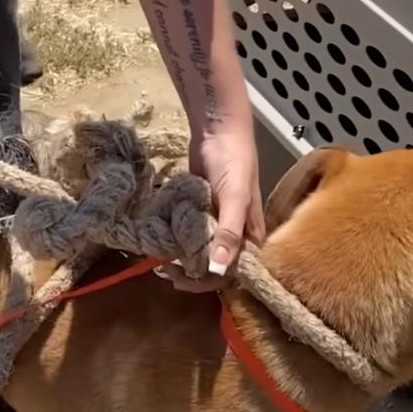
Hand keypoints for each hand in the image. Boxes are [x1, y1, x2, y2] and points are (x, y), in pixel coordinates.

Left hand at [156, 127, 264, 291]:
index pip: (234, 273)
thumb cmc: (234, 162)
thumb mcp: (234, 198)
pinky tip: (161, 246)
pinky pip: (189, 236)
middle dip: (192, 275)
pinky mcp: (199, 214)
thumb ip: (228, 234)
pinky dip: (177, 243)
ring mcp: (216, 225)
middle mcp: (235, 235)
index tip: (186, 280)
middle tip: (167, 272)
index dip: (211, 282)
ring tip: (161, 263)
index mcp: (251, 236)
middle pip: (215, 268)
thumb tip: (217, 270)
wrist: (218, 129)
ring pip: (200, 254)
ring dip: (182, 261)